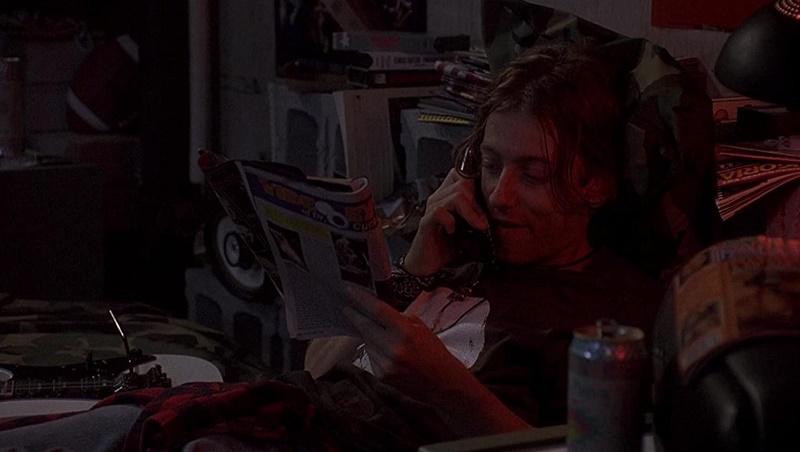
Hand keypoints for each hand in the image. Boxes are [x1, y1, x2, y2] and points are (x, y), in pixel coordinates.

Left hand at [342, 285, 472, 396]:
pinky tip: (386, 352)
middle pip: (366, 327)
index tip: (349, 290)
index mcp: (405, 332)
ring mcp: (386, 364)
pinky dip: (374, 350)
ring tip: (380, 335)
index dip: (361, 299)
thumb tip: (377, 310)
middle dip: (355, 316)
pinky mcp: (381, 376)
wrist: (441, 382)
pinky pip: (371, 356)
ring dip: (368, 335)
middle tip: (347, 309)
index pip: (378, 311)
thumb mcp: (420, 327)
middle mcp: (393, 348)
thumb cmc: (433, 351)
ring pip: (367, 342)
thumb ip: (398, 318)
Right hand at [403, 169, 488, 276]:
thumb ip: (481, 215)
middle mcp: (438, 197)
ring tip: (478, 227)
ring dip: (472, 212)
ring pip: (456, 195)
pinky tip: (453, 231)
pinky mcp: (426, 222)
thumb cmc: (449, 245)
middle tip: (484, 222)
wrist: (429, 264)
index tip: (488, 203)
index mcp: (449, 195)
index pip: (463, 172)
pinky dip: (451, 221)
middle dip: (478, 202)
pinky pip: (440, 211)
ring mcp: (431, 208)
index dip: (477, 183)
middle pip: (463, 182)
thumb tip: (503, 208)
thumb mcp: (470, 228)